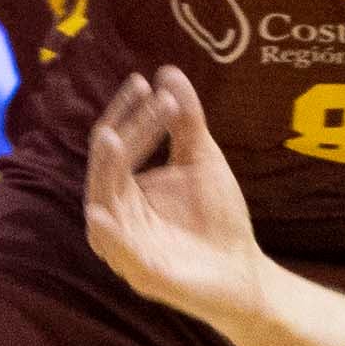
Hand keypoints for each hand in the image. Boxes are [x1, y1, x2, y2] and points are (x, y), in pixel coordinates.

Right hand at [86, 69, 269, 329]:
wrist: (243, 271)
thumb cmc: (217, 217)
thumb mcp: (202, 160)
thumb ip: (185, 121)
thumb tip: (167, 71)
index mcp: (125, 187)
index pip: (115, 142)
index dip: (128, 111)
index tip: (145, 81)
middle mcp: (117, 213)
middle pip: (107, 166)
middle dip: (123, 132)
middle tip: (141, 99)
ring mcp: (126, 245)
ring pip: (103, 204)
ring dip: (106, 171)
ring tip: (112, 138)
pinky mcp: (141, 274)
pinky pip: (118, 252)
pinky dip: (108, 233)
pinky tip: (101, 212)